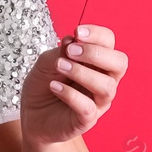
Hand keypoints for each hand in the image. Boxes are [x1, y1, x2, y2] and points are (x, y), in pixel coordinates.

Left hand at [19, 24, 126, 146]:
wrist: (32, 115)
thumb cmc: (44, 85)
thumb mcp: (46, 62)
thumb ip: (60, 52)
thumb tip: (72, 40)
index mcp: (96, 62)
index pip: (109, 42)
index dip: (97, 34)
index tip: (77, 31)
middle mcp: (103, 80)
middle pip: (120, 63)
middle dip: (96, 53)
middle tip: (71, 51)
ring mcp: (97, 102)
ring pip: (107, 86)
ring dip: (81, 72)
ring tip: (59, 67)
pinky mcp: (86, 120)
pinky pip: (88, 108)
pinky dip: (70, 94)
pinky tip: (54, 86)